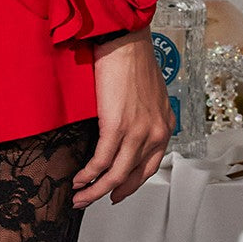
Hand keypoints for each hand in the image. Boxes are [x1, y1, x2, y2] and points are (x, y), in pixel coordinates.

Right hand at [71, 28, 173, 208]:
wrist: (124, 42)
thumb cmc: (133, 60)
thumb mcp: (150, 94)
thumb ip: (146, 116)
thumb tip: (131, 129)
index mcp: (164, 126)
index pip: (149, 167)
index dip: (131, 184)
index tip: (117, 193)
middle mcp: (155, 134)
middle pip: (132, 176)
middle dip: (111, 192)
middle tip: (94, 200)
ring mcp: (137, 132)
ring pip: (116, 174)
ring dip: (95, 190)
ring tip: (80, 196)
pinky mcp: (116, 127)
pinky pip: (101, 160)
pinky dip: (88, 174)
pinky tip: (78, 179)